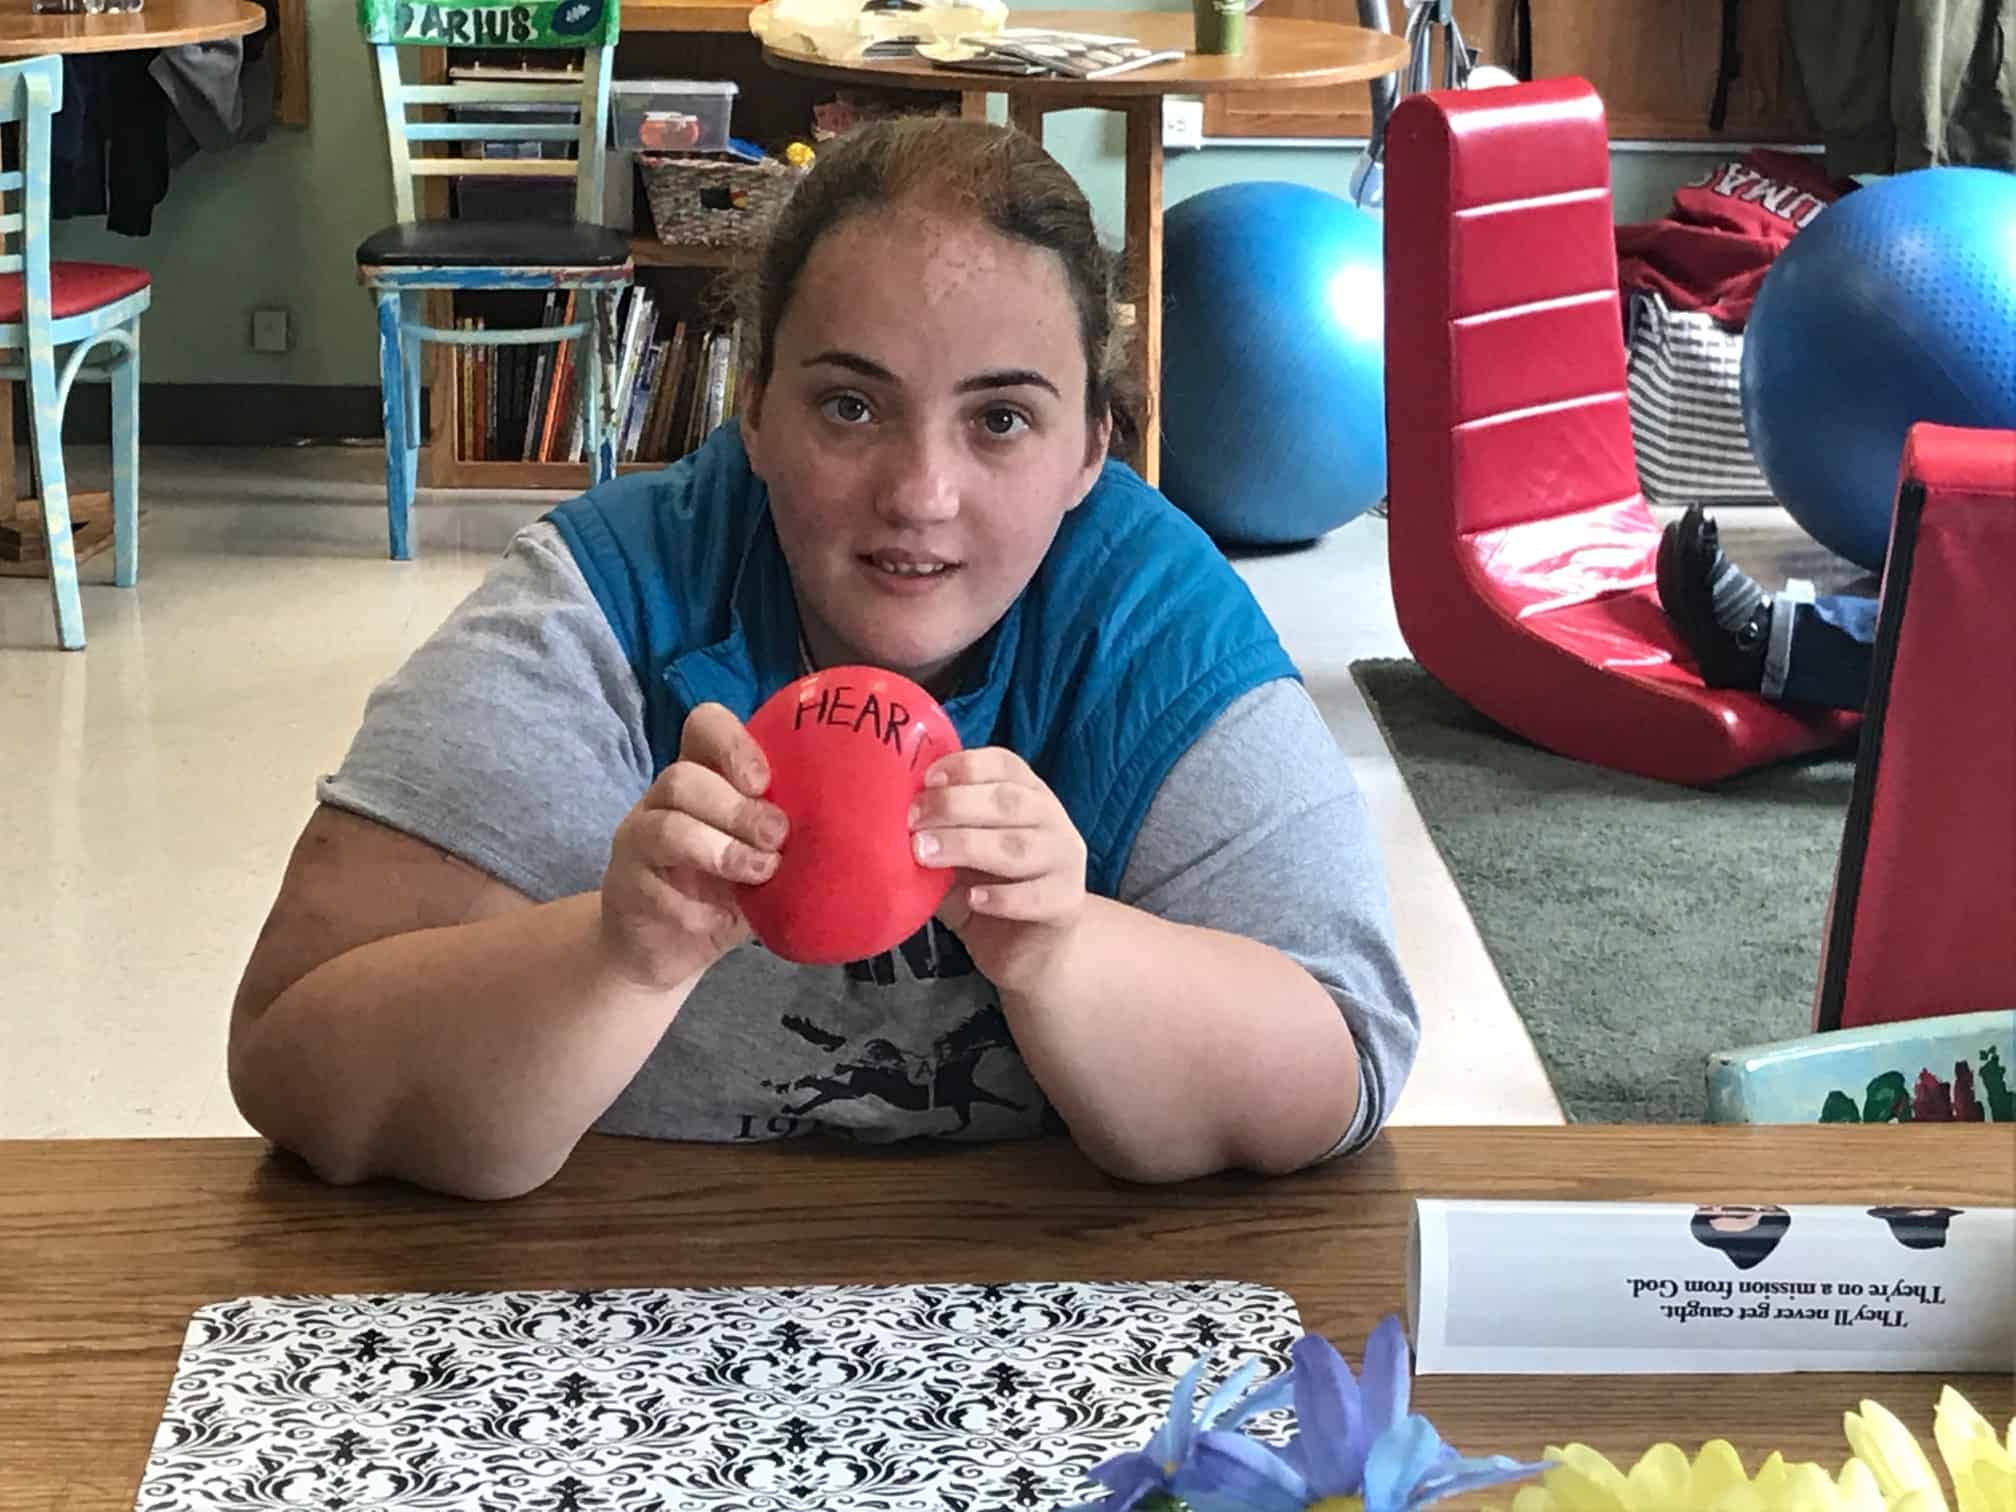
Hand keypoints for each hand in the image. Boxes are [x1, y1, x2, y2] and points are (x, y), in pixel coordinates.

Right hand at [599, 703, 788, 990]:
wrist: (665, 948)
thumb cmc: (729, 890)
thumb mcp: (767, 855)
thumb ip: (795, 836)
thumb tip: (870, 832)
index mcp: (704, 776)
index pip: (705, 726)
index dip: (734, 744)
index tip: (766, 780)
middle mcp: (664, 798)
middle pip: (684, 776)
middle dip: (738, 808)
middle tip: (779, 837)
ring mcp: (639, 838)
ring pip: (667, 824)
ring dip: (722, 849)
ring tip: (761, 872)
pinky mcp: (626, 884)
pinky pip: (656, 886)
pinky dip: (699, 905)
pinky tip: (724, 919)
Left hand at [910, 748, 1087, 994]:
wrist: (1029, 951)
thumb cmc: (986, 890)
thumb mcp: (955, 856)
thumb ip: (934, 834)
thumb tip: (882, 817)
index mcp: (1027, 794)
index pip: (1004, 764)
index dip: (966, 766)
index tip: (925, 779)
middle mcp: (1052, 819)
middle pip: (1009, 800)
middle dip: (954, 806)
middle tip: (912, 820)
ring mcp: (1066, 861)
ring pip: (1019, 845)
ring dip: (967, 845)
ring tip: (926, 854)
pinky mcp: (1067, 903)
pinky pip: (1035, 896)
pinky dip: (1001, 897)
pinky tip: (972, 899)